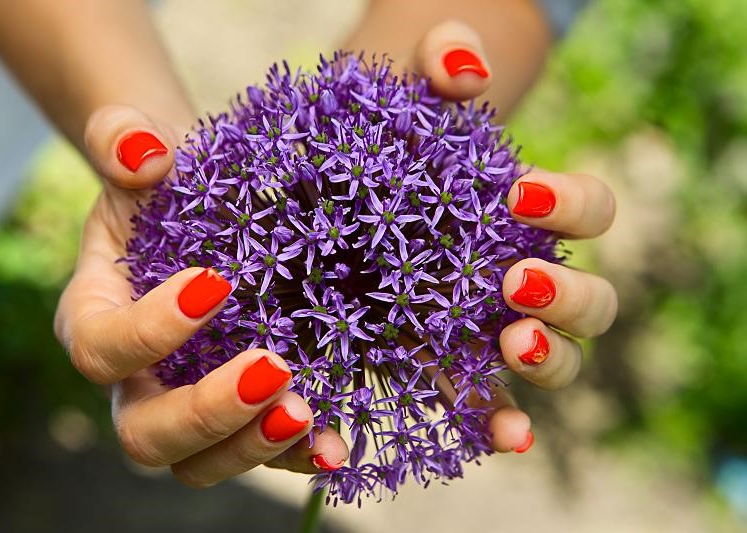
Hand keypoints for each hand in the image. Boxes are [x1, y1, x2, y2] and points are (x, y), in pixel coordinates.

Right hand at [54, 106, 349, 486]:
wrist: (204, 212)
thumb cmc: (167, 186)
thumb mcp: (141, 153)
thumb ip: (124, 139)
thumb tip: (145, 151)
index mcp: (97, 319)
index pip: (102, 348)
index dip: (149, 331)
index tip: (213, 284)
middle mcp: (135, 381)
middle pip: (147, 431)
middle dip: (207, 412)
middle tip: (272, 367)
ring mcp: (188, 406)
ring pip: (200, 462)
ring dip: (253, 446)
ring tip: (306, 413)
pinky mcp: (240, 416)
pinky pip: (260, 454)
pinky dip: (297, 455)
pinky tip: (336, 443)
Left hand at [342, 18, 616, 452]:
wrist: (337, 188)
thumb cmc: (388, 136)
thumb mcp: (407, 91)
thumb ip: (440, 64)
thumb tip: (461, 66)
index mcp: (531, 215)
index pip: (589, 211)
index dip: (572, 204)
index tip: (520, 195)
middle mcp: (523, 279)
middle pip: (592, 304)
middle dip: (570, 300)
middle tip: (516, 284)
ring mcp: (488, 330)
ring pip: (554, 361)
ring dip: (547, 362)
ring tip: (510, 343)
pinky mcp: (444, 366)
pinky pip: (485, 406)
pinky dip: (498, 425)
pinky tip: (497, 436)